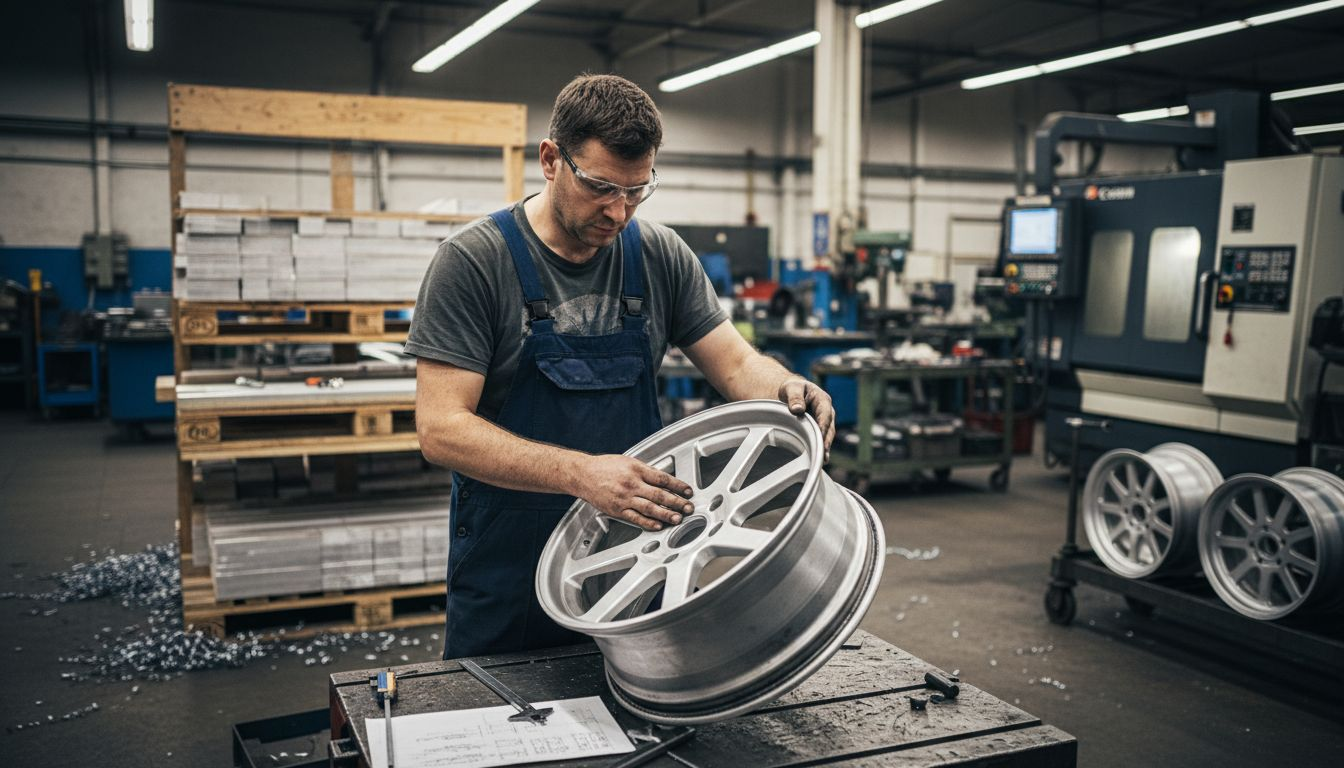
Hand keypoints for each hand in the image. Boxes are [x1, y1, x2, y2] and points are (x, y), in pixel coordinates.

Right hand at [575, 455, 694, 530]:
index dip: (678, 485)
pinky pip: (635, 518)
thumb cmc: (605, 467)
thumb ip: (646, 471)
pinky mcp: (617, 510)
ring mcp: (624, 498)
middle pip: (659, 494)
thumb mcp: (628, 461)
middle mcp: (632, 484)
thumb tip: (664, 479)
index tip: (688, 491)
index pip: (663, 478)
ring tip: (678, 518)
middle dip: (677, 502)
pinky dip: (648, 523)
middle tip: (689, 507)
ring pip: (650, 508)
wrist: (583, 474)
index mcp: (636, 470)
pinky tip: (658, 525)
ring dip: (666, 514)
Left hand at [778, 378, 835, 459]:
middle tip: (823, 454)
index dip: (823, 426)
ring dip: (825, 448)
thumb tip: (797, 409)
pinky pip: (821, 439)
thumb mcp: (791, 388)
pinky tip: (818, 460)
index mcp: (822, 399)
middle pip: (829, 428)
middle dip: (826, 441)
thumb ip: (794, 397)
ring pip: (827, 436)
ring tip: (823, 460)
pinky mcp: (819, 429)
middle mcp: (827, 411)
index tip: (820, 437)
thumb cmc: (792, 388)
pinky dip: (820, 449)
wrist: (791, 392)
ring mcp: (824, 421)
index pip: (825, 414)